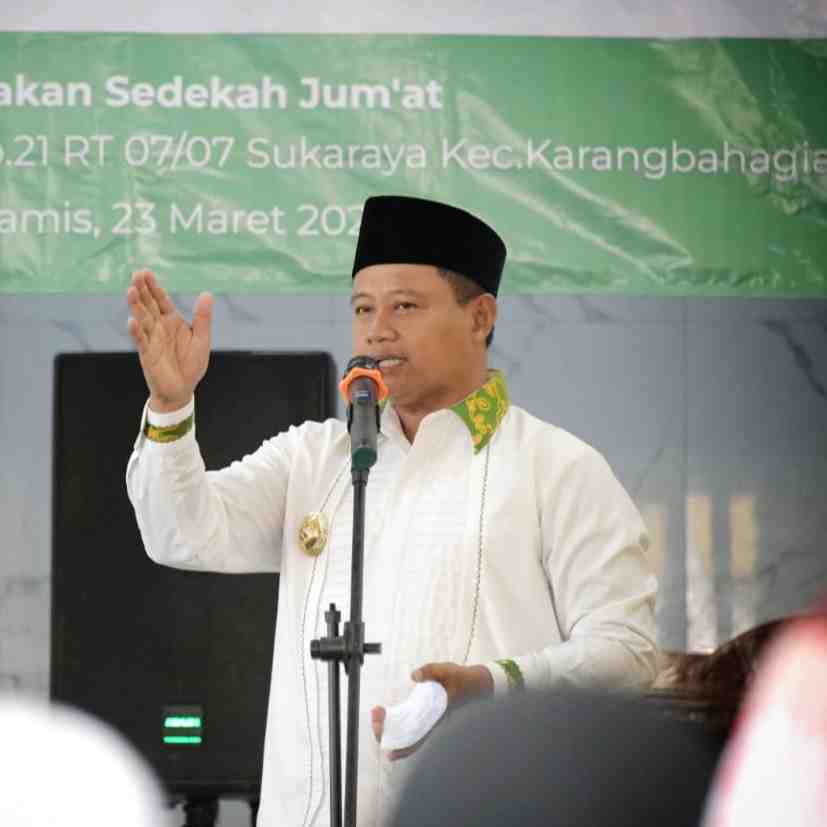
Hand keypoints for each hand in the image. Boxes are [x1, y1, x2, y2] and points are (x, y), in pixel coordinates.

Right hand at [126, 270, 212, 411]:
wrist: (182, 389)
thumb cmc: (191, 364)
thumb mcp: (201, 339)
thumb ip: (202, 318)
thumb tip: (207, 294)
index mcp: (172, 321)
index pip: (161, 300)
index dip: (154, 287)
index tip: (145, 272)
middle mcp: (159, 327)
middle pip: (149, 305)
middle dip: (142, 290)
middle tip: (136, 274)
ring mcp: (152, 339)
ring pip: (142, 319)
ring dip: (136, 306)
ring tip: (130, 291)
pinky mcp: (147, 354)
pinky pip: (141, 341)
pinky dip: (136, 331)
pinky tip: (131, 321)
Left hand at [371, 662, 492, 760]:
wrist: (475, 686)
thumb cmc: (461, 680)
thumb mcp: (447, 670)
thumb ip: (431, 671)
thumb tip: (415, 675)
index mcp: (436, 719)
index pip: (415, 739)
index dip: (399, 743)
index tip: (390, 732)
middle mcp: (430, 725)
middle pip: (404, 742)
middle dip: (385, 733)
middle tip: (376, 712)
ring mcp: (426, 722)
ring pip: (403, 737)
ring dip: (387, 729)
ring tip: (377, 712)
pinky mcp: (424, 716)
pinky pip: (406, 728)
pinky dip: (393, 724)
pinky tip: (384, 714)